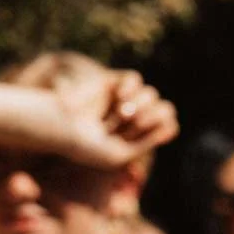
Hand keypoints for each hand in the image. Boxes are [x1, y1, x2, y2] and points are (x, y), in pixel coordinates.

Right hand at [55, 70, 178, 169]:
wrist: (60, 127)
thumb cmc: (86, 147)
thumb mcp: (120, 154)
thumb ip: (147, 143)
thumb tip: (173, 125)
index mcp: (138, 134)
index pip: (166, 125)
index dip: (158, 129)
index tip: (136, 136)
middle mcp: (133, 115)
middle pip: (163, 108)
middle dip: (149, 117)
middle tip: (128, 123)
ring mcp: (122, 98)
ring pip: (150, 94)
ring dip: (140, 105)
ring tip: (123, 113)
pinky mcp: (110, 82)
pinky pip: (134, 79)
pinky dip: (131, 88)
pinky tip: (121, 97)